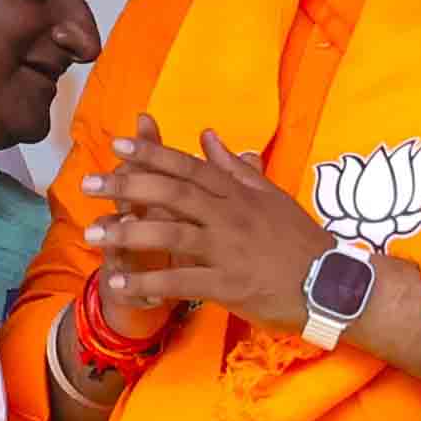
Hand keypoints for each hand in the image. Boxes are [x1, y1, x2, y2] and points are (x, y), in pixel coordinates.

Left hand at [80, 114, 324, 334]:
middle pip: (172, 194)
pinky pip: (182, 281)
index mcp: (237, 193)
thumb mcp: (270, 196)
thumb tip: (208, 136)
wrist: (333, 282)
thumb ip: (235, 168)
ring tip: (91, 235)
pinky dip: (148, 283)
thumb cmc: (299, 240)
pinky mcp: (230, 284)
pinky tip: (119, 284)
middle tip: (87, 184)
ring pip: (171, 235)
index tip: (118, 144)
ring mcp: (229, 249)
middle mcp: (230, 215)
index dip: (152, 154)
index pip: (189, 167)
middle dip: (127, 187)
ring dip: (128, 234)